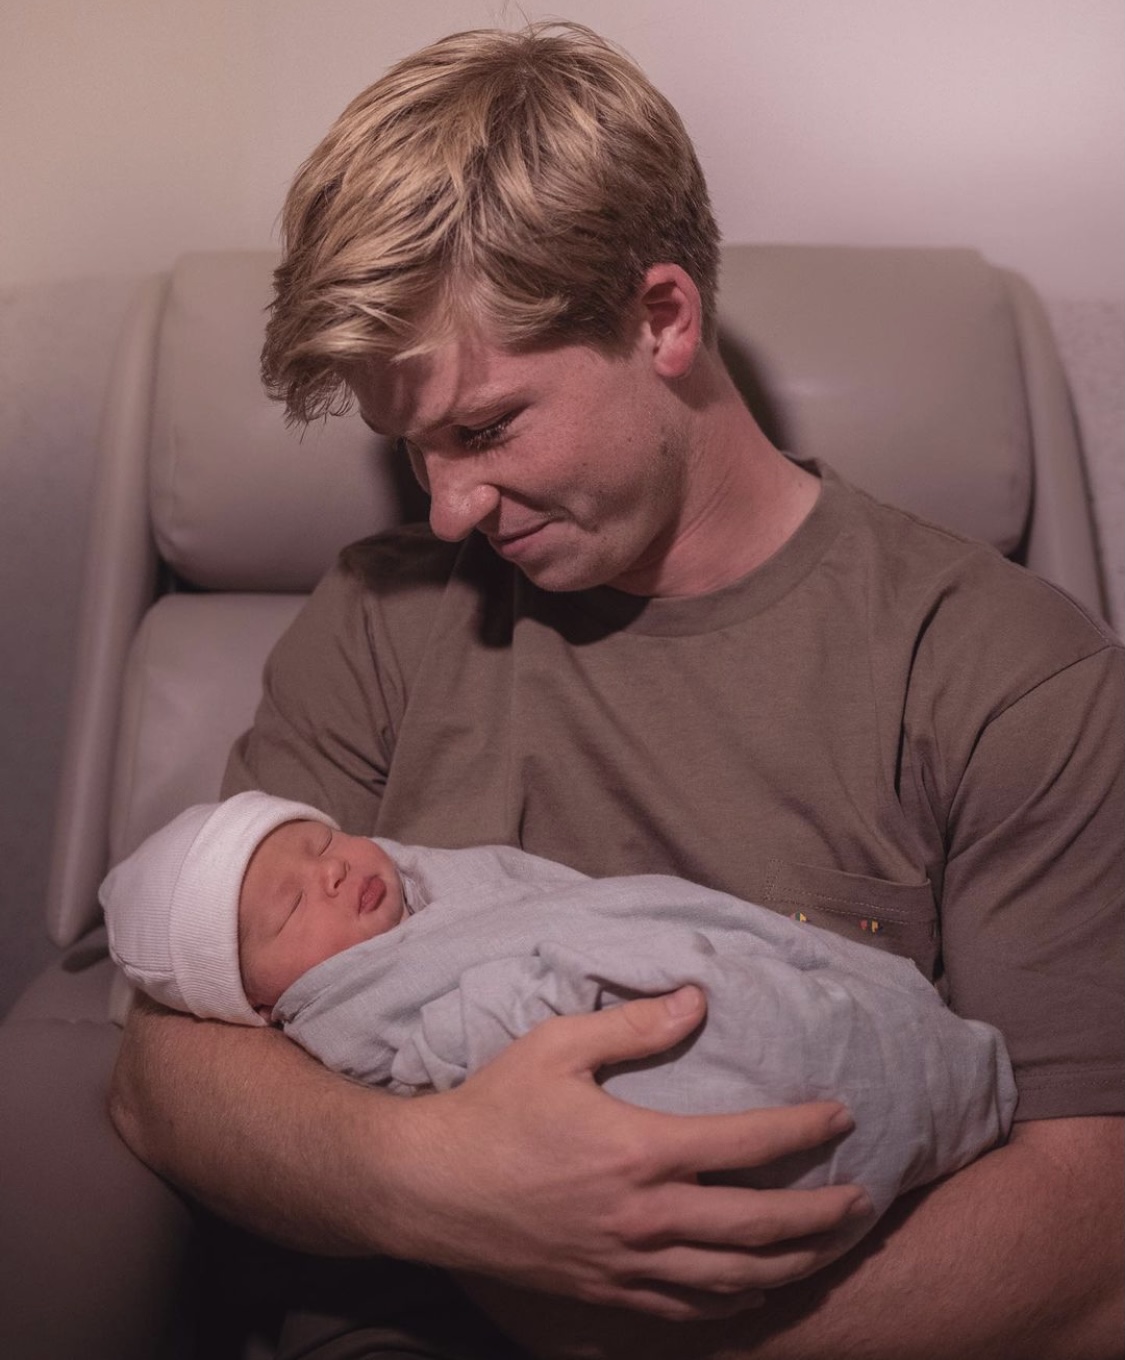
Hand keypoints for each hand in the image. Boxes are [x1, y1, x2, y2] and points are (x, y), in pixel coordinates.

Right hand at [380, 986, 869, 1319]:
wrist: (427, 1191)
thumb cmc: (491, 1110)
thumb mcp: (555, 1048)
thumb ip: (632, 1027)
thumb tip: (697, 1000)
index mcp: (642, 1152)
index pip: (748, 1143)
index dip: (805, 1129)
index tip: (842, 1115)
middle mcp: (647, 1218)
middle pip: (760, 1227)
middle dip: (822, 1214)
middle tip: (865, 1199)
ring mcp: (627, 1266)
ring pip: (734, 1278)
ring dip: (793, 1263)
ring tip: (831, 1247)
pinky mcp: (604, 1295)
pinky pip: (686, 1311)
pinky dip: (733, 1302)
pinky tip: (755, 1290)